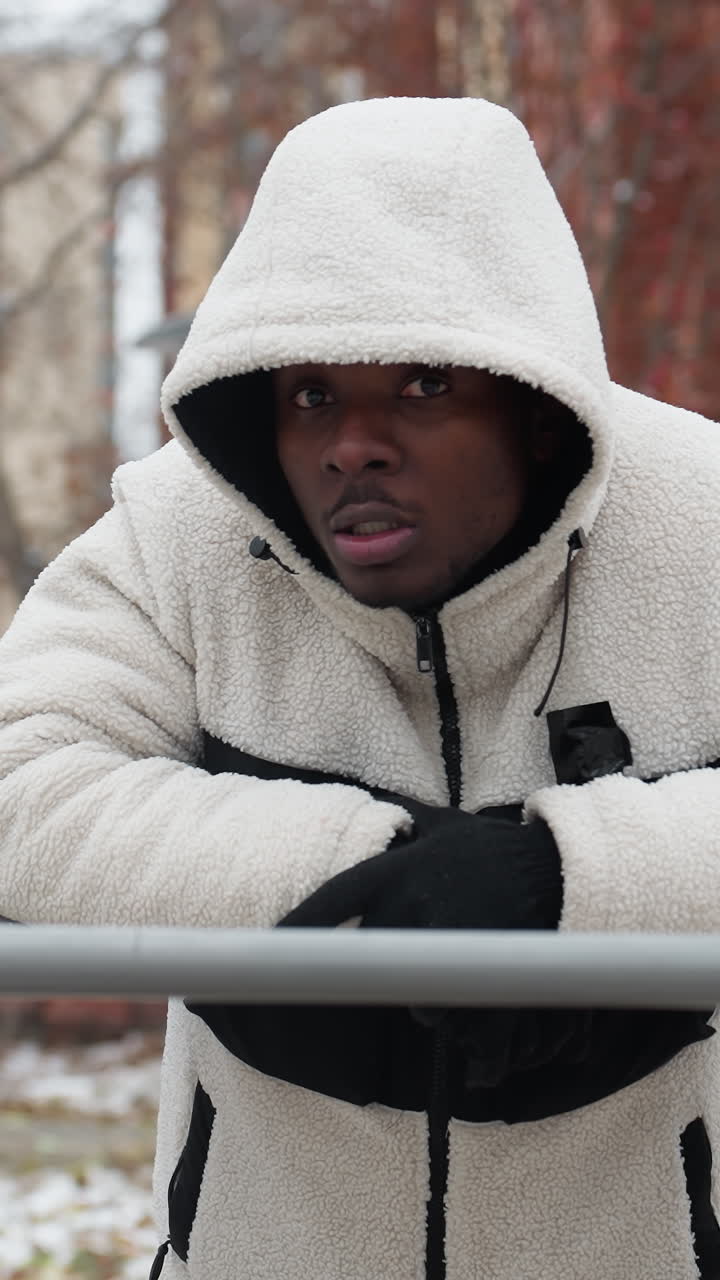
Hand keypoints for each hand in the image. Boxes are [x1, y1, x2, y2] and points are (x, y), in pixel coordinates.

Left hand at [282, 798, 590, 1084]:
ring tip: (472, 980)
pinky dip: (479, 1051)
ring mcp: (450, 947)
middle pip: (372, 968)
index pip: (325, 906)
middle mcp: (413, 907)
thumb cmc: (500, 851)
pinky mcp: (488, 984)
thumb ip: (402, 838)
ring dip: (441, 1009)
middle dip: (395, 978)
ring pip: (420, 1007)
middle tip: (430, 965)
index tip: (259, 961)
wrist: (569, 869)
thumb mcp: (443, 831)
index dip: (290, 939)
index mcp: (396, 871)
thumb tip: (371, 833)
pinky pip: (466, 1037)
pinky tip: (491, 1039)